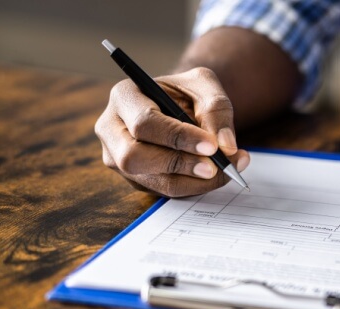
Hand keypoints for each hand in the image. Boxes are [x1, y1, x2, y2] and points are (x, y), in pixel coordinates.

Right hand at [95, 67, 249, 196]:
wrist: (184, 106)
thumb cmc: (189, 92)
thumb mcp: (205, 87)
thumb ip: (217, 109)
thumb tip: (225, 145)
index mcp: (124, 96)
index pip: (144, 122)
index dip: (178, 137)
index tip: (212, 146)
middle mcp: (112, 129)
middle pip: (133, 158)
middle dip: (179, 164)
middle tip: (215, 166)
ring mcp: (119, 158)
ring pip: (152, 181)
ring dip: (193, 181)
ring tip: (226, 169)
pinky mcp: (135, 178)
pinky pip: (164, 191)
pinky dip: (194, 186)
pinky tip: (216, 174)